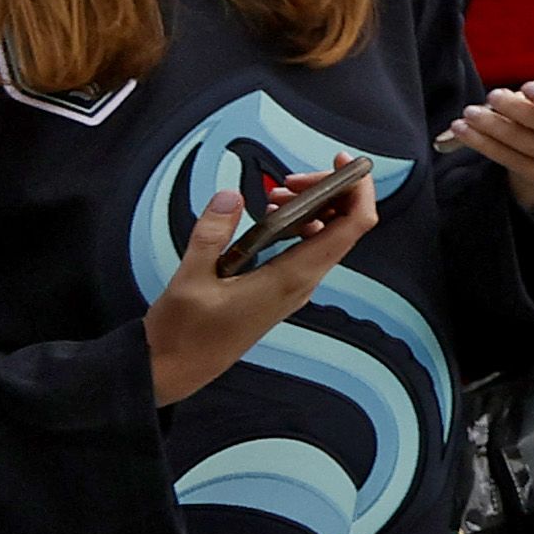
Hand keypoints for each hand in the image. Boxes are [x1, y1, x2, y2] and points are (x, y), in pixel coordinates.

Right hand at [143, 169, 380, 406]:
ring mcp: (295, 288)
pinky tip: (269, 216)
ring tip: (273, 194)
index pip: (352, 228)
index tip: (343, 162)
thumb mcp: (190, 279)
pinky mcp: (282, 291)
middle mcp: (303, 283)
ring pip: (325, 238)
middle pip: (343, 226)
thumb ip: (212, 234)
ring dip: (310, 208)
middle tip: (286, 180)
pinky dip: (298, 226)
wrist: (175, 371)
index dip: (358, 190)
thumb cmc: (183, 332)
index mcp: (291, 278)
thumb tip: (230, 195)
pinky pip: (307, 251)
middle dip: (325, 192)